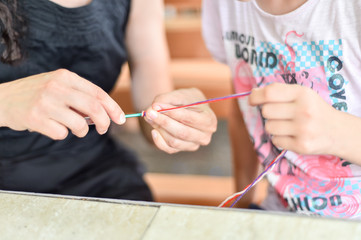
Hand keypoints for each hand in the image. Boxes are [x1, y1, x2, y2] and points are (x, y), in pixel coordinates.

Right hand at [0, 69, 124, 139]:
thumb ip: (79, 97)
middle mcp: (56, 87)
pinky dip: (62, 134)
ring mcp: (45, 102)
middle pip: (94, 107)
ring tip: (74, 129)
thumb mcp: (57, 86)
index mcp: (65, 76)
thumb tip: (104, 114)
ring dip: (82, 131)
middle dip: (104, 122)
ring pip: (79, 124)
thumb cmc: (35, 94)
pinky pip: (61, 133)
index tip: (121, 119)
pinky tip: (52, 127)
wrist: (2, 99)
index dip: (113, 107)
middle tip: (104, 129)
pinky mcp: (36, 118)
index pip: (97, 92)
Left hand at [144, 88, 216, 153]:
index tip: (155, 106)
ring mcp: (195, 145)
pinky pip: (169, 149)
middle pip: (182, 132)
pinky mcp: (184, 149)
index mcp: (209, 120)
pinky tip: (153, 130)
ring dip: (159, 129)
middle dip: (163, 122)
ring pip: (174, 141)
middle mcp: (205, 135)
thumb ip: (166, 99)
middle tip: (149, 113)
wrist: (190, 109)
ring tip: (150, 117)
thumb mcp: (180, 94)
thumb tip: (152, 109)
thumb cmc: (187, 100)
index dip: (171, 113)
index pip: (189, 118)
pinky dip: (159, 141)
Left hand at [249, 83, 340, 154]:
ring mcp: (303, 129)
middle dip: (268, 113)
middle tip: (280, 115)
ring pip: (269, 127)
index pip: (269, 93)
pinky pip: (276, 141)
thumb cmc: (313, 109)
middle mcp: (304, 110)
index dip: (255, 96)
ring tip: (287, 126)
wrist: (338, 131)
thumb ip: (279, 91)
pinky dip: (280, 139)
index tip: (253, 100)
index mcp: (302, 93)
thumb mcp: (302, 94)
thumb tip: (253, 93)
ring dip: (274, 127)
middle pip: (266, 111)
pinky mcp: (302, 145)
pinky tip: (292, 136)